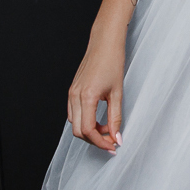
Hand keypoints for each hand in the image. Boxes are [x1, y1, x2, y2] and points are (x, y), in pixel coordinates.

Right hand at [67, 35, 124, 153]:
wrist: (104, 42)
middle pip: (79, 131)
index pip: (88, 130)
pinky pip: (74, 113)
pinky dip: (85, 121)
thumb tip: (116, 137)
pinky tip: (99, 119)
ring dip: (90, 131)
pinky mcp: (72, 90)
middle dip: (95, 140)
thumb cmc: (113, 62)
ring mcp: (71, 93)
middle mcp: (75, 96)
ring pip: (75, 124)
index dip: (100, 142)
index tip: (112, 147)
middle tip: (111, 141)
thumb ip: (116, 118)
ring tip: (107, 128)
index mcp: (86, 96)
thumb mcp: (118, 93)